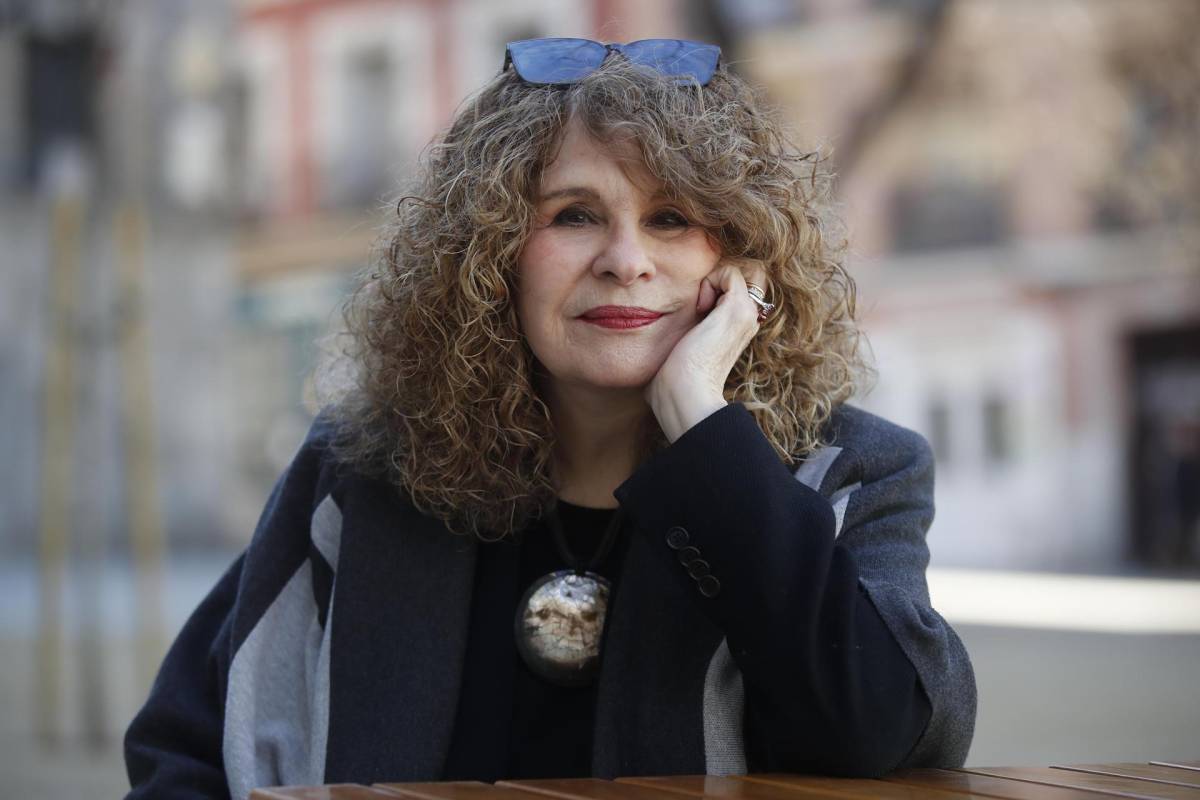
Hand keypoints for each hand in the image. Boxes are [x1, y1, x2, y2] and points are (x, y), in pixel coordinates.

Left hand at [646, 258, 769, 441]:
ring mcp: (747, 313)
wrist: (685, 395)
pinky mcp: (739, 308)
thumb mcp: (677, 346)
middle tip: (695, 306)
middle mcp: (747, 318)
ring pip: (734, 271)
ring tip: (698, 307)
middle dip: (712, 279)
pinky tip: (700, 307)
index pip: (731, 286)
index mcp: (735, 327)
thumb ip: (679, 330)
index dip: (709, 287)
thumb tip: (648, 320)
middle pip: (736, 275)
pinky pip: (729, 271)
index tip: (691, 312)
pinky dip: (710, 281)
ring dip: (710, 280)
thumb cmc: (672, 380)